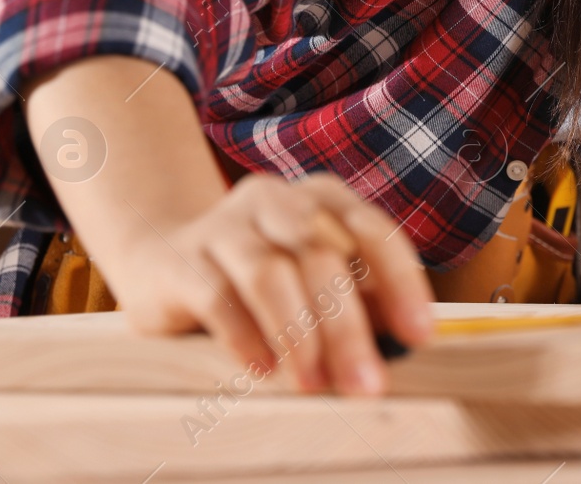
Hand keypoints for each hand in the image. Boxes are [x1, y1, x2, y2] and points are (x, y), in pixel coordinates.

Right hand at [112, 173, 435, 395]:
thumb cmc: (258, 276)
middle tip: (366, 383)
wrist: (159, 260)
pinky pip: (218, 297)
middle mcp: (273, 200)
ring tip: (315, 383)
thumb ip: (357, 298)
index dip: (401, 281)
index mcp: (320, 197)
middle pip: (321, 256)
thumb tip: (403, 343)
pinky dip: (246, 337)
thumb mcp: (312, 276)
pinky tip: (264, 370)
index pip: (371, 228)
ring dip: (298, 334)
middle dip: (348, 326)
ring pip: (269, 275)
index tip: (420, 335)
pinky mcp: (180, 261)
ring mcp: (223, 226)